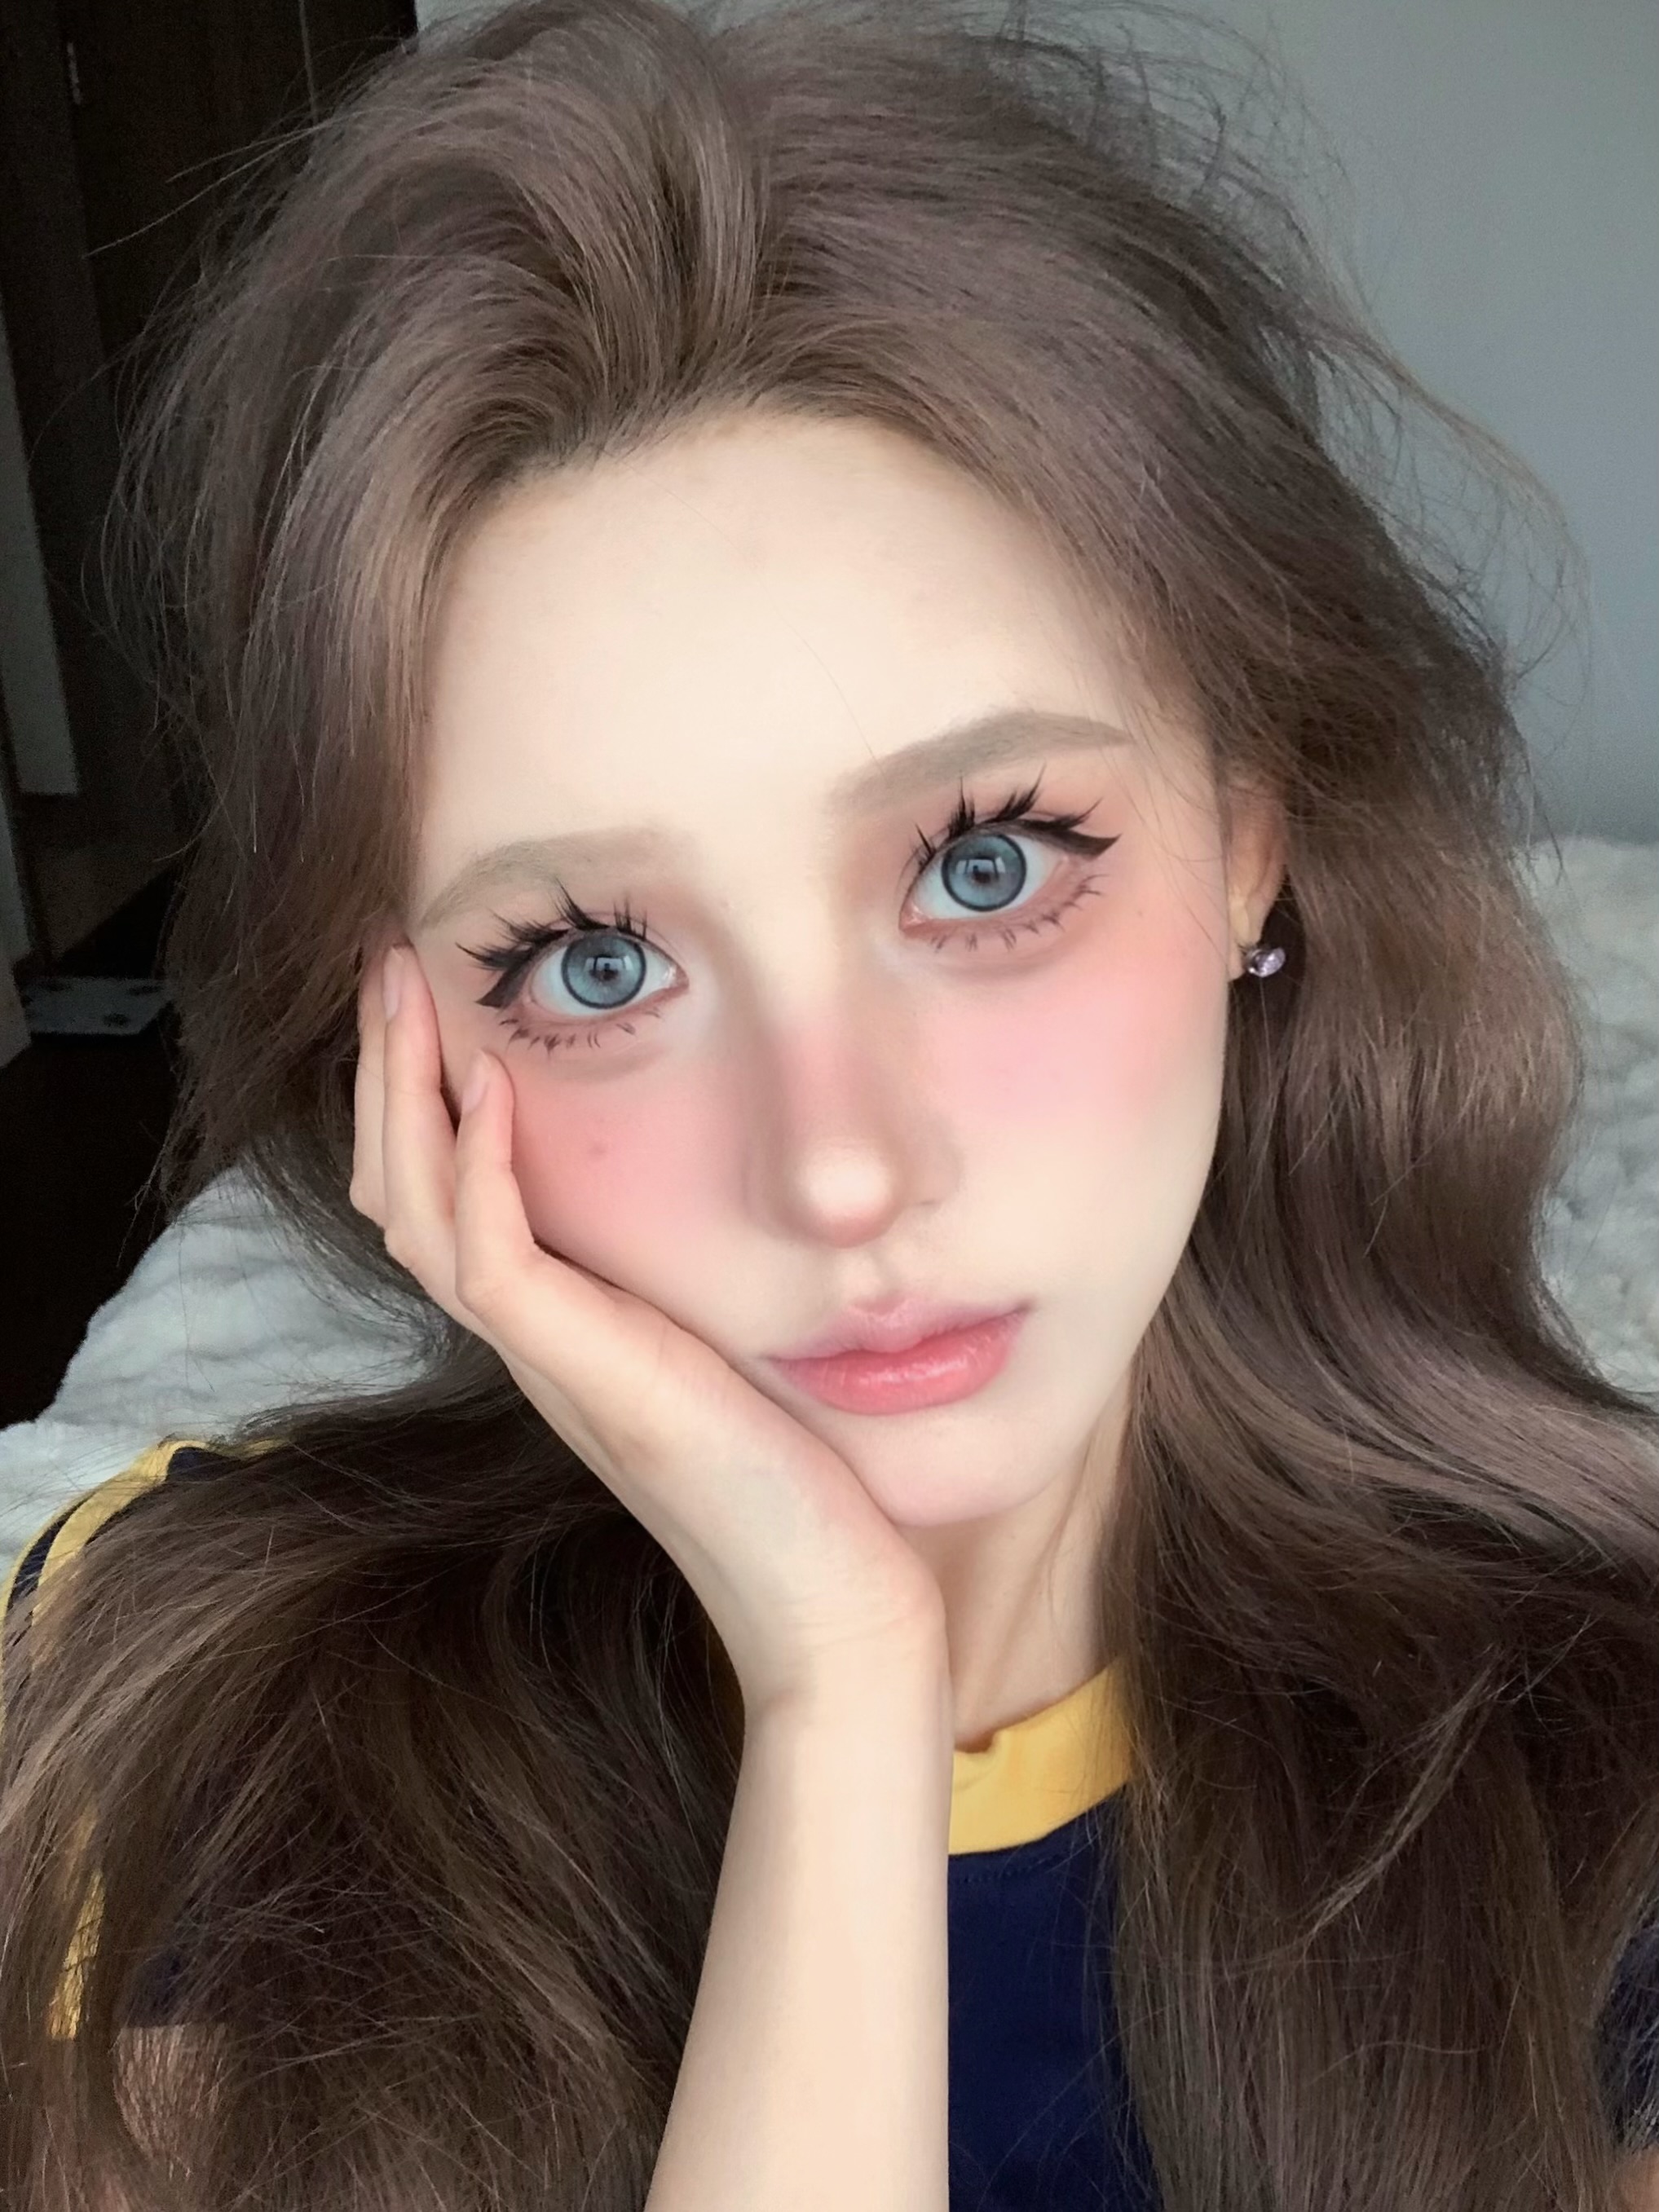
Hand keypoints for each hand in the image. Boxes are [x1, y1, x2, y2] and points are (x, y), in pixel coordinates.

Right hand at [350, 939, 946, 1716]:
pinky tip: (492, 1088)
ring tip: (403, 992)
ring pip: (420, 1216)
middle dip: (387, 1077)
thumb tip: (735, 1187)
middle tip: (386, 966)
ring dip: (404, 1097)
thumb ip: (703, 1284)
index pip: (444, 1202)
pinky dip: (479, 1170)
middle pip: (405, 1196)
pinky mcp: (589, 1379)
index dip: (420, 1104)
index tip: (434, 998)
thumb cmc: (811, 1484)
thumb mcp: (742, 1348)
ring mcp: (552, 1364)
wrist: (836, 1607)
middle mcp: (538, 1343)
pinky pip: (493, 1261)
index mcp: (565, 1333)